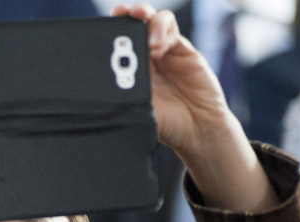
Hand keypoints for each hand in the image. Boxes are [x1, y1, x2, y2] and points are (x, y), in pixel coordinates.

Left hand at [111, 5, 228, 158]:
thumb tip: (101, 87)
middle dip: (125, 15)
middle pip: (132, 25)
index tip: (102, 29)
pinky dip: (161, 29)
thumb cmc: (166, 124)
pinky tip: (157, 46)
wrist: (198, 129)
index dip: (109, 32)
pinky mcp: (182, 48)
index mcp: (128, 72)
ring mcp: (163, 51)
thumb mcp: (137, 111)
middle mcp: (145, 58)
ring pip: (151, 20)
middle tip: (121, 13)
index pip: (115, 44)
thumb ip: (124, 95)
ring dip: (145, 17)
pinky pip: (170, 28)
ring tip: (142, 23)